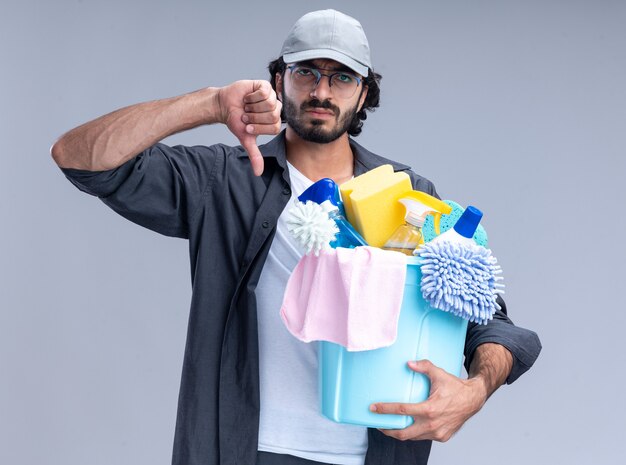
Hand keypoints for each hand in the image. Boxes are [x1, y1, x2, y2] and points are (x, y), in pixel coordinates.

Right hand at [217, 80, 281, 175]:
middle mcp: (275, 108)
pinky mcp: (264, 86)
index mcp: (274, 121)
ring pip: (269, 104)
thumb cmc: (236, 121)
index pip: (274, 127)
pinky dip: (252, 97)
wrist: (225, 106)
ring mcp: (271, 96)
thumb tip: (258, 173)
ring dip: (253, 107)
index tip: (248, 126)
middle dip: (255, 118)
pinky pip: (264, 92)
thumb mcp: (246, 139)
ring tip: (246, 106)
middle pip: (273, 115)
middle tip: (247, 116)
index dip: (259, 128)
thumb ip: (254, 155)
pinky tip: (248, 97)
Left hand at [369, 360, 487, 441]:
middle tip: (377, 423)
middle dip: (387, 430)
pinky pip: (423, 437)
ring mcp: (437, 433)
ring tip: (389, 425)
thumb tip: (408, 363)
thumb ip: (424, 366)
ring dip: (400, 432)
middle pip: (402, 433)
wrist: (474, 400)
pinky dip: (414, 433)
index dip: (385, 410)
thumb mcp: (439, 373)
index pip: (401, 411)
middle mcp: (432, 424)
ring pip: (412, 437)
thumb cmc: (455, 387)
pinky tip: (408, 426)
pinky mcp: (442, 437)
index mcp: (429, 409)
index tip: (373, 408)